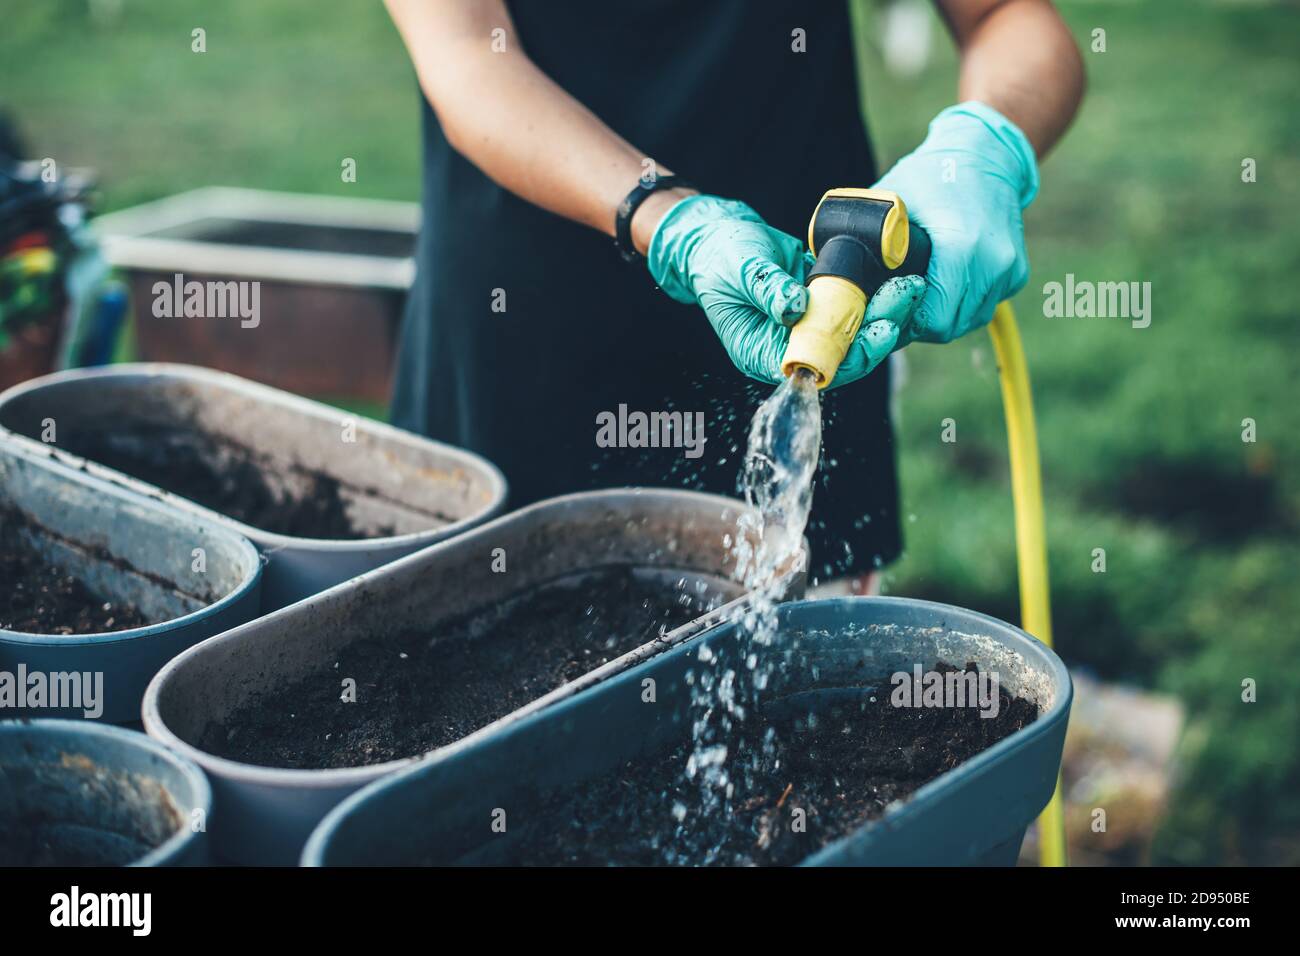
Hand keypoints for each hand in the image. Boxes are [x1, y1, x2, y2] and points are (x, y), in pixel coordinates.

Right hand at [646, 194, 918, 386]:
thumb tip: (797, 307)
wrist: (715, 235)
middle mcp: (788, 348)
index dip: (853, 355)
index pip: (816, 368)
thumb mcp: (740, 269)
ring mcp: (806, 326)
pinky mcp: (819, 304)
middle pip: (844, 354)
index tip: (881, 328)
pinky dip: (874, 295)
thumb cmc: (719, 256)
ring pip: (853, 331)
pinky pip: (852, 307)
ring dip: (883, 310)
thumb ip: (767, 289)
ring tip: (910, 284)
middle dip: (879, 328)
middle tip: (906, 294)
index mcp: (762, 353)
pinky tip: (896, 277)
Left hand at [873, 102, 1039, 343]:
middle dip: (919, 323)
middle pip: (949, 326)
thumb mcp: (890, 204)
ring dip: (941, 315)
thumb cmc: (930, 174)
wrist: (985, 152)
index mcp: (962, 247)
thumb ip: (869, 246)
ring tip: (918, 292)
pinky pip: (983, 306)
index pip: (933, 320)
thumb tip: (840, 283)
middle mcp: (993, 263)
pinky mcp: (1016, 272)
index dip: (903, 322)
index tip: (883, 310)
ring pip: (968, 321)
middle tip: (895, 304)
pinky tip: (942, 283)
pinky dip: (961, 304)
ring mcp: (1009, 270)